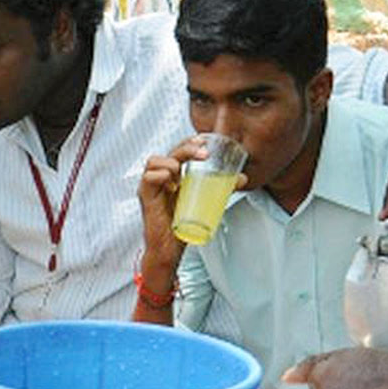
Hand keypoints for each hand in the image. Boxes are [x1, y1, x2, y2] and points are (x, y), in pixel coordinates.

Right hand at [136, 137, 211, 268]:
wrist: (170, 248)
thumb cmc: (183, 224)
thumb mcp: (205, 200)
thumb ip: (221, 188)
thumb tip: (242, 179)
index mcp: (173, 174)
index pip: (178, 150)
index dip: (189, 142)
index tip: (204, 140)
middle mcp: (160, 177)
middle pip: (169, 152)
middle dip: (186, 148)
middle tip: (203, 154)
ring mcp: (151, 186)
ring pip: (154, 161)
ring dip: (171, 162)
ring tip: (181, 173)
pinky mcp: (146, 197)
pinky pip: (148, 178)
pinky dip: (159, 176)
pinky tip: (171, 182)